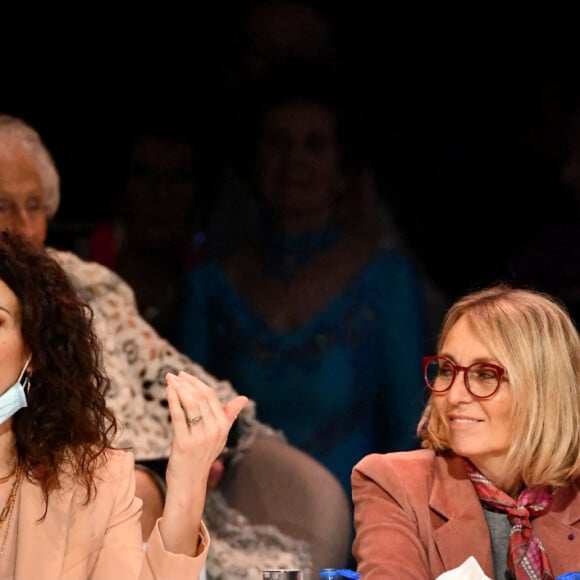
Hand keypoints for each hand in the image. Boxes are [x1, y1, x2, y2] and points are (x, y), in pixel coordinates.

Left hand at [159, 371, 247, 554]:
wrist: (189, 484)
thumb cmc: (201, 457)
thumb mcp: (217, 436)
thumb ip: (228, 415)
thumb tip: (244, 398)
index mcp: (223, 427)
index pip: (211, 397)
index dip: (197, 383)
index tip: (184, 375)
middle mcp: (215, 431)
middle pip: (201, 397)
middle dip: (186, 383)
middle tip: (174, 375)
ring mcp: (200, 438)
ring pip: (190, 404)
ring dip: (178, 389)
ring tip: (169, 380)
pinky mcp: (184, 444)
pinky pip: (178, 416)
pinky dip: (172, 400)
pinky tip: (167, 391)